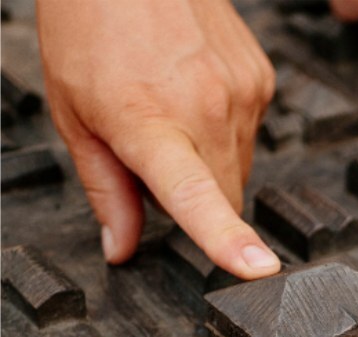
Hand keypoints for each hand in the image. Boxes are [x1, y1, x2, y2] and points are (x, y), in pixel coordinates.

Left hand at [36, 0, 280, 278]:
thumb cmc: (91, 25)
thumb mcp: (74, 115)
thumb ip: (105, 190)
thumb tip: (122, 247)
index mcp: (152, 124)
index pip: (198, 195)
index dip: (228, 238)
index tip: (258, 268)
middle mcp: (208, 109)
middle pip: (226, 197)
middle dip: (198, 195)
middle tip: (158, 152)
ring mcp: (242, 93)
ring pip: (239, 167)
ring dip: (212, 161)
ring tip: (175, 112)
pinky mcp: (262, 80)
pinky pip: (251, 133)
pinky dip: (226, 130)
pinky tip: (198, 93)